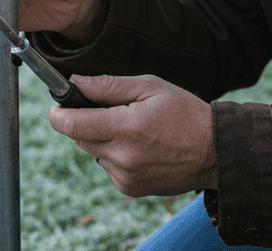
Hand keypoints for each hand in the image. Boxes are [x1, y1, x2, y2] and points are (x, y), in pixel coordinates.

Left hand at [49, 74, 217, 197]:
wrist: (214, 152)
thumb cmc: (185, 113)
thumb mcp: (151, 88)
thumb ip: (109, 86)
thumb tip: (76, 82)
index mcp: (128, 128)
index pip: (73, 124)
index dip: (59, 114)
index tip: (57, 106)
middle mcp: (123, 157)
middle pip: (80, 138)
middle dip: (85, 122)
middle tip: (108, 110)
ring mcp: (126, 176)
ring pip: (94, 152)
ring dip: (103, 139)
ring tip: (133, 129)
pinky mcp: (130, 189)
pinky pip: (108, 167)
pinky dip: (115, 155)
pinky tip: (140, 147)